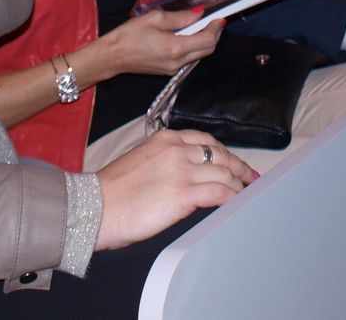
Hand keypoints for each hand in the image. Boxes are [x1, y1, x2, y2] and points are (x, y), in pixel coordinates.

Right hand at [94, 129, 253, 249]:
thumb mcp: (141, 161)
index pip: (206, 141)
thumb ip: (166, 160)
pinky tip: (236, 203)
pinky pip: (220, 193)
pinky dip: (232, 197)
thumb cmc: (112, 191)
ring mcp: (182, 170)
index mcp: (166, 138)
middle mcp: (177, 149)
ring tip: (246, 194)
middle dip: (238, 167)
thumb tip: (186, 174)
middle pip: (220, 155)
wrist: (95, 207)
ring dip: (239, 185)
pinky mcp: (185, 194)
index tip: (233, 162)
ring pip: (224, 173)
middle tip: (250, 178)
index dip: (225, 153)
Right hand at [95, 9, 221, 77]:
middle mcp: (178, 62)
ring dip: (204, 41)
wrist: (112, 56)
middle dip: (214, 35)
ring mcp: (173, 69)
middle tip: (214, 20)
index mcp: (176, 48)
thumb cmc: (130, 34)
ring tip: (201, 25)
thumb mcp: (155, 18)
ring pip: (199, 55)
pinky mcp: (168, 71)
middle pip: (207, 50)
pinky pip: (188, 59)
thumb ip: (180, 17)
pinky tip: (187, 36)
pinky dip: (193, 47)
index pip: (207, 40)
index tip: (219, 17)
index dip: (216, 28)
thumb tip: (199, 13)